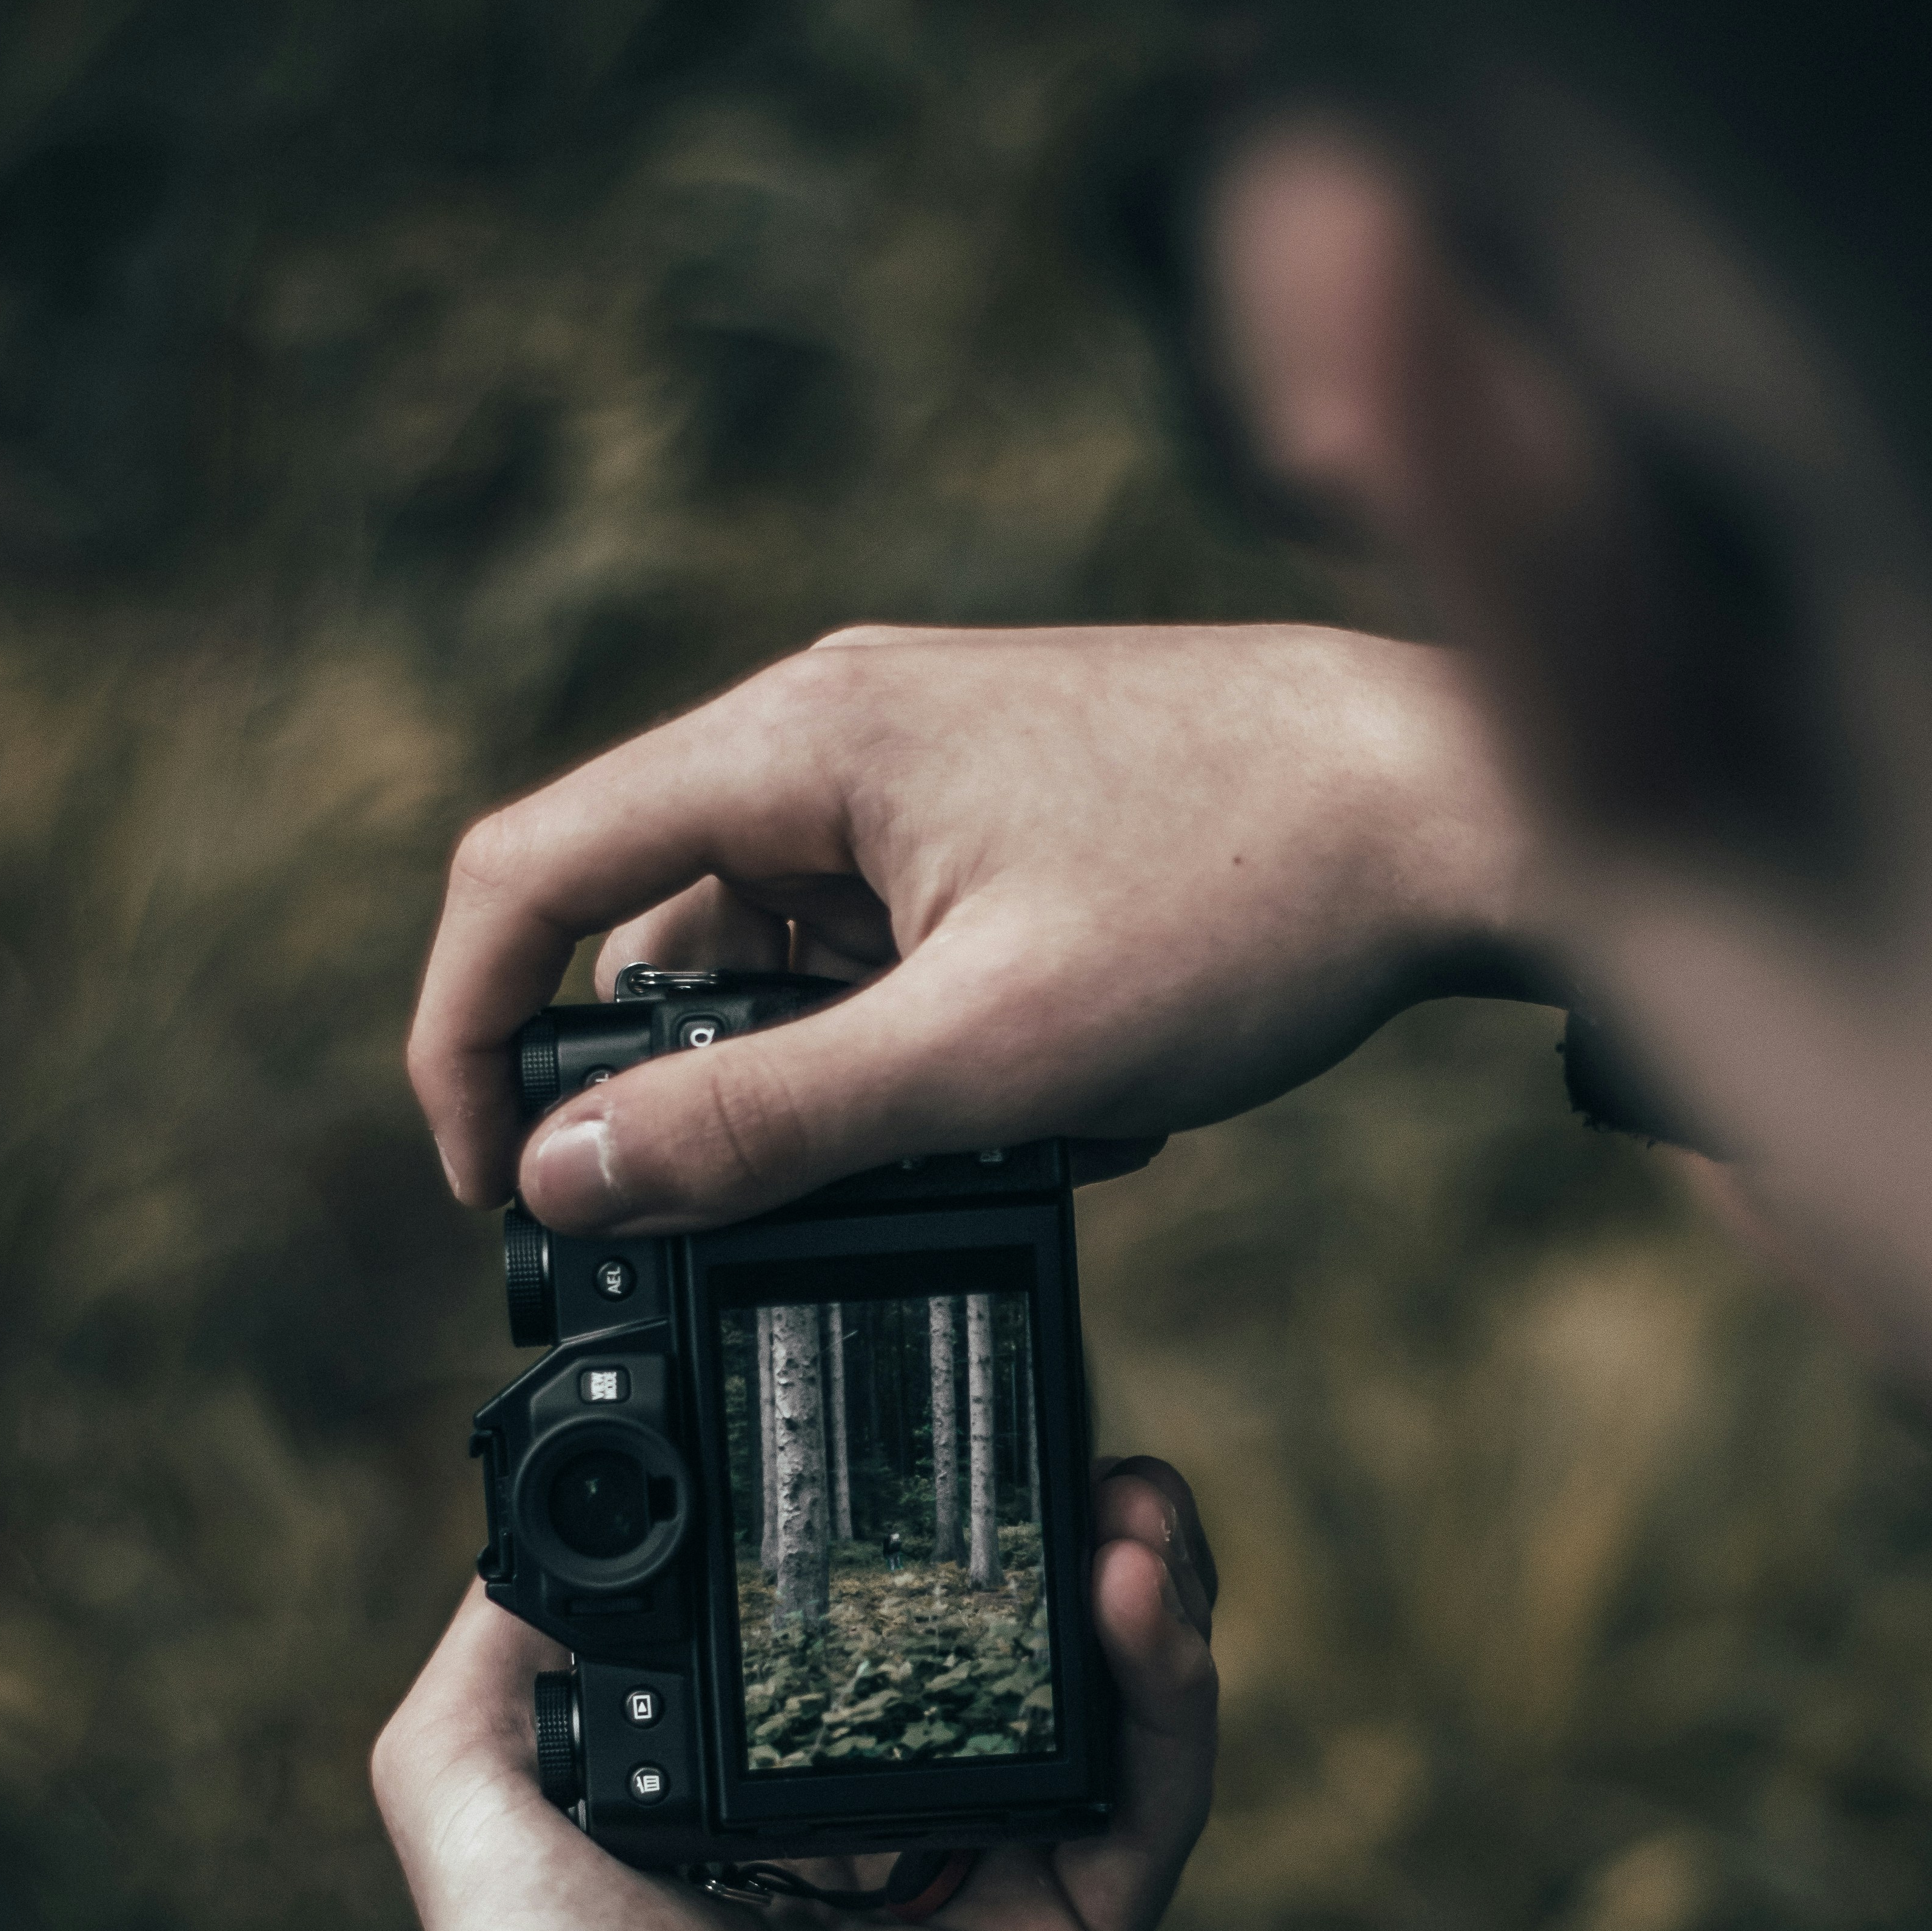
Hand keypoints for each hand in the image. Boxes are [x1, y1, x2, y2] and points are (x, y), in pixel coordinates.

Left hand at [371, 1462, 1217, 1930]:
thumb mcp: (466, 1791)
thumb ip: (498, 1653)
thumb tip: (545, 1527)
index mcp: (766, 1799)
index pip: (870, 1633)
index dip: (914, 1533)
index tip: (930, 1437)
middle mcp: (889, 1838)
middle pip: (1011, 1658)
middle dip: (1051, 1542)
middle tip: (1061, 1442)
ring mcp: (993, 1896)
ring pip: (1105, 1715)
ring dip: (1134, 1590)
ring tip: (1130, 1491)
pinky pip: (1152, 1805)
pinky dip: (1168, 1693)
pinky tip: (1139, 1588)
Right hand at [408, 623, 1539, 1228]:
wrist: (1465, 811)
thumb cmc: (1252, 899)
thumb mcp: (987, 1054)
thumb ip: (762, 1124)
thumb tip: (568, 1176)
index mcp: (796, 742)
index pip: (526, 873)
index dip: (467, 1036)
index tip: (491, 1188)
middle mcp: (833, 726)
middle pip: (648, 923)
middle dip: (698, 1088)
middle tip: (789, 1204)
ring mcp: (918, 764)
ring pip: (781, 955)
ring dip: (844, 1082)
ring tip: (1005, 1133)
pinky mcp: (992, 811)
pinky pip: (883, 946)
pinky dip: (927, 1044)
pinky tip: (1061, 1095)